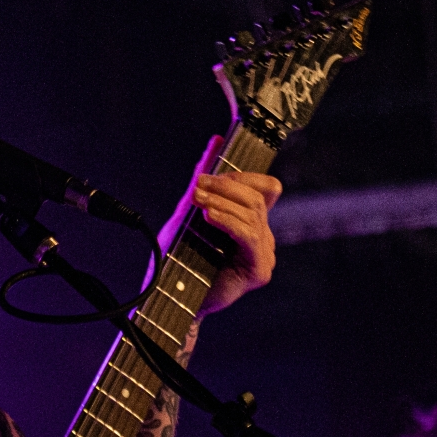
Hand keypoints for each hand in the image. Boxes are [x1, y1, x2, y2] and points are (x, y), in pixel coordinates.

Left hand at [160, 135, 280, 315]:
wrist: (170, 297)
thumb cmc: (179, 257)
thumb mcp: (189, 211)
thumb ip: (204, 180)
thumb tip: (216, 140)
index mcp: (252, 223)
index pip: (266, 188)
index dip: (243, 175)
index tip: (211, 173)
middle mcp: (262, 237)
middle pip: (257, 198)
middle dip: (226, 186)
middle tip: (199, 185)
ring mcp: (264, 254)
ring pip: (253, 214)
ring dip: (222, 202)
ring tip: (199, 201)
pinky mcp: (259, 270)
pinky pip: (249, 236)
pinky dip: (229, 222)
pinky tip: (209, 217)